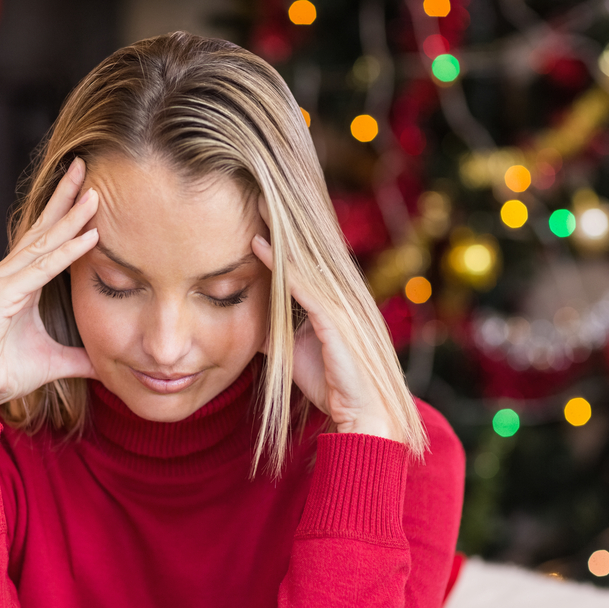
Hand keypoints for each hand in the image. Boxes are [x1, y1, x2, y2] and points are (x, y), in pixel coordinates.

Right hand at [0, 158, 99, 420]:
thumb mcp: (52, 362)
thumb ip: (79, 358)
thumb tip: (107, 361)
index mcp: (15, 285)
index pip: (45, 242)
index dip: (65, 215)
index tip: (88, 191)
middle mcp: (5, 276)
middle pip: (41, 230)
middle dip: (65, 197)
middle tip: (86, 166)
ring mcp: (0, 283)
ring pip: (43, 244)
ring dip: (71, 218)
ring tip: (96, 193)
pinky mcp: (0, 297)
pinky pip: (41, 270)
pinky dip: (66, 252)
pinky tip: (89, 236)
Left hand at [250, 199, 403, 441]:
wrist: (360, 414)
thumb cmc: (329, 384)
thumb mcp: (289, 351)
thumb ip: (271, 331)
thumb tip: (248, 320)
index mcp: (325, 301)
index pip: (298, 262)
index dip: (277, 238)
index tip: (255, 211)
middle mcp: (333, 296)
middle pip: (301, 252)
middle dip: (279, 222)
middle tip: (254, 193)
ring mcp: (336, 306)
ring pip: (302, 262)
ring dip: (278, 235)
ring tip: (256, 206)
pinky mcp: (334, 321)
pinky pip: (303, 288)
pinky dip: (282, 268)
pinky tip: (263, 248)